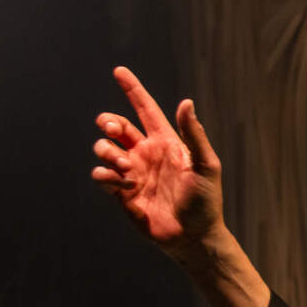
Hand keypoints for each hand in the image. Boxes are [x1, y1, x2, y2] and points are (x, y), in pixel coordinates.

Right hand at [91, 67, 223, 261]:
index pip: (146, 109)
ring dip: (107, 151)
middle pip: (116, 126)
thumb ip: (194, 135)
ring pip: (104, 148)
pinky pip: (101, 176)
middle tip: (113, 130)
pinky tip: (120, 184)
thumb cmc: (206, 201)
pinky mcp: (121, 193)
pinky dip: (104, 175)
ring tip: (125, 167)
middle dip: (109, 122)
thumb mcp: (206, 165)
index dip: (133, 90)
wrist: (193, 236)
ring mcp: (132, 173)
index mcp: (166, 142)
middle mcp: (146, 154)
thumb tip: (186, 102)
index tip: (119, 70)